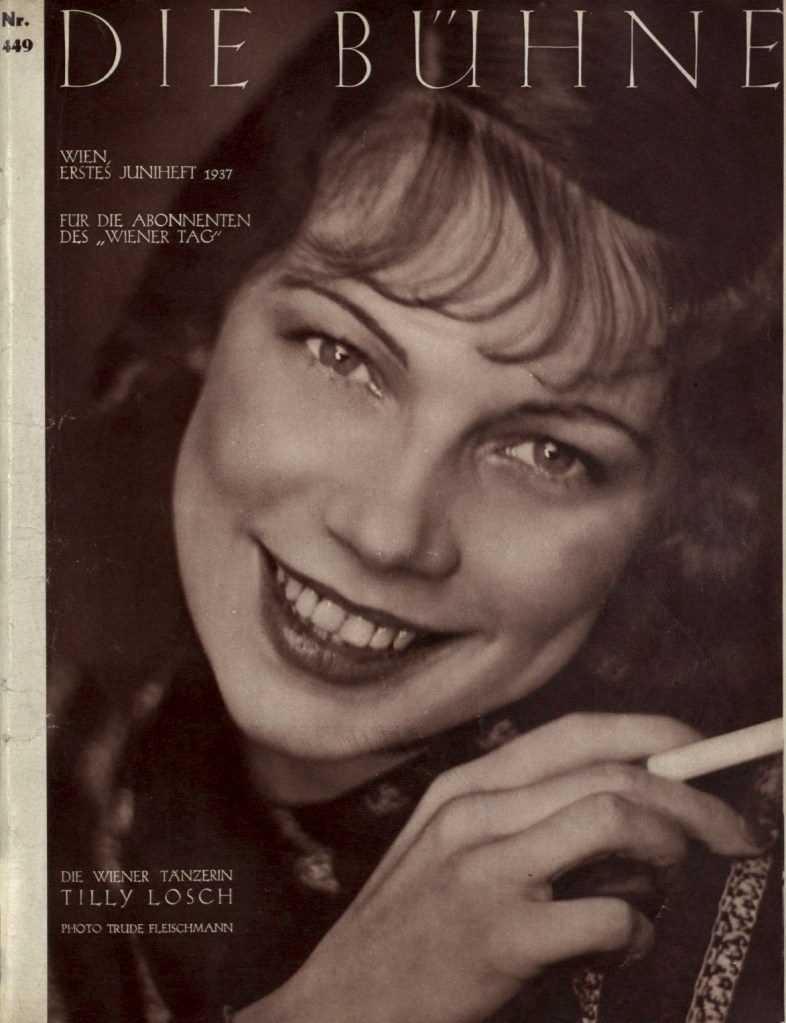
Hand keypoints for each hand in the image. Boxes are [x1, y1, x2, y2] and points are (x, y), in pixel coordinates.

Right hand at [238, 714, 761, 1022]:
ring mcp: (485, 870)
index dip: (648, 733)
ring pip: (616, 820)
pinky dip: (637, 933)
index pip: (575, 733)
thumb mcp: (449, 847)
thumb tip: (627, 807)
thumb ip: (522, 817)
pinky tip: (619, 949)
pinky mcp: (500, 937)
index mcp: (466, 786)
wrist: (342, 1003)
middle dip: (693, 800)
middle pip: (610, 774)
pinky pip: (608, 917)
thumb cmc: (411, 928)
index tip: (699, 752)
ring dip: (669, 852)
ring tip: (661, 888)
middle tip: (735, 833)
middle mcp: (476, 812)